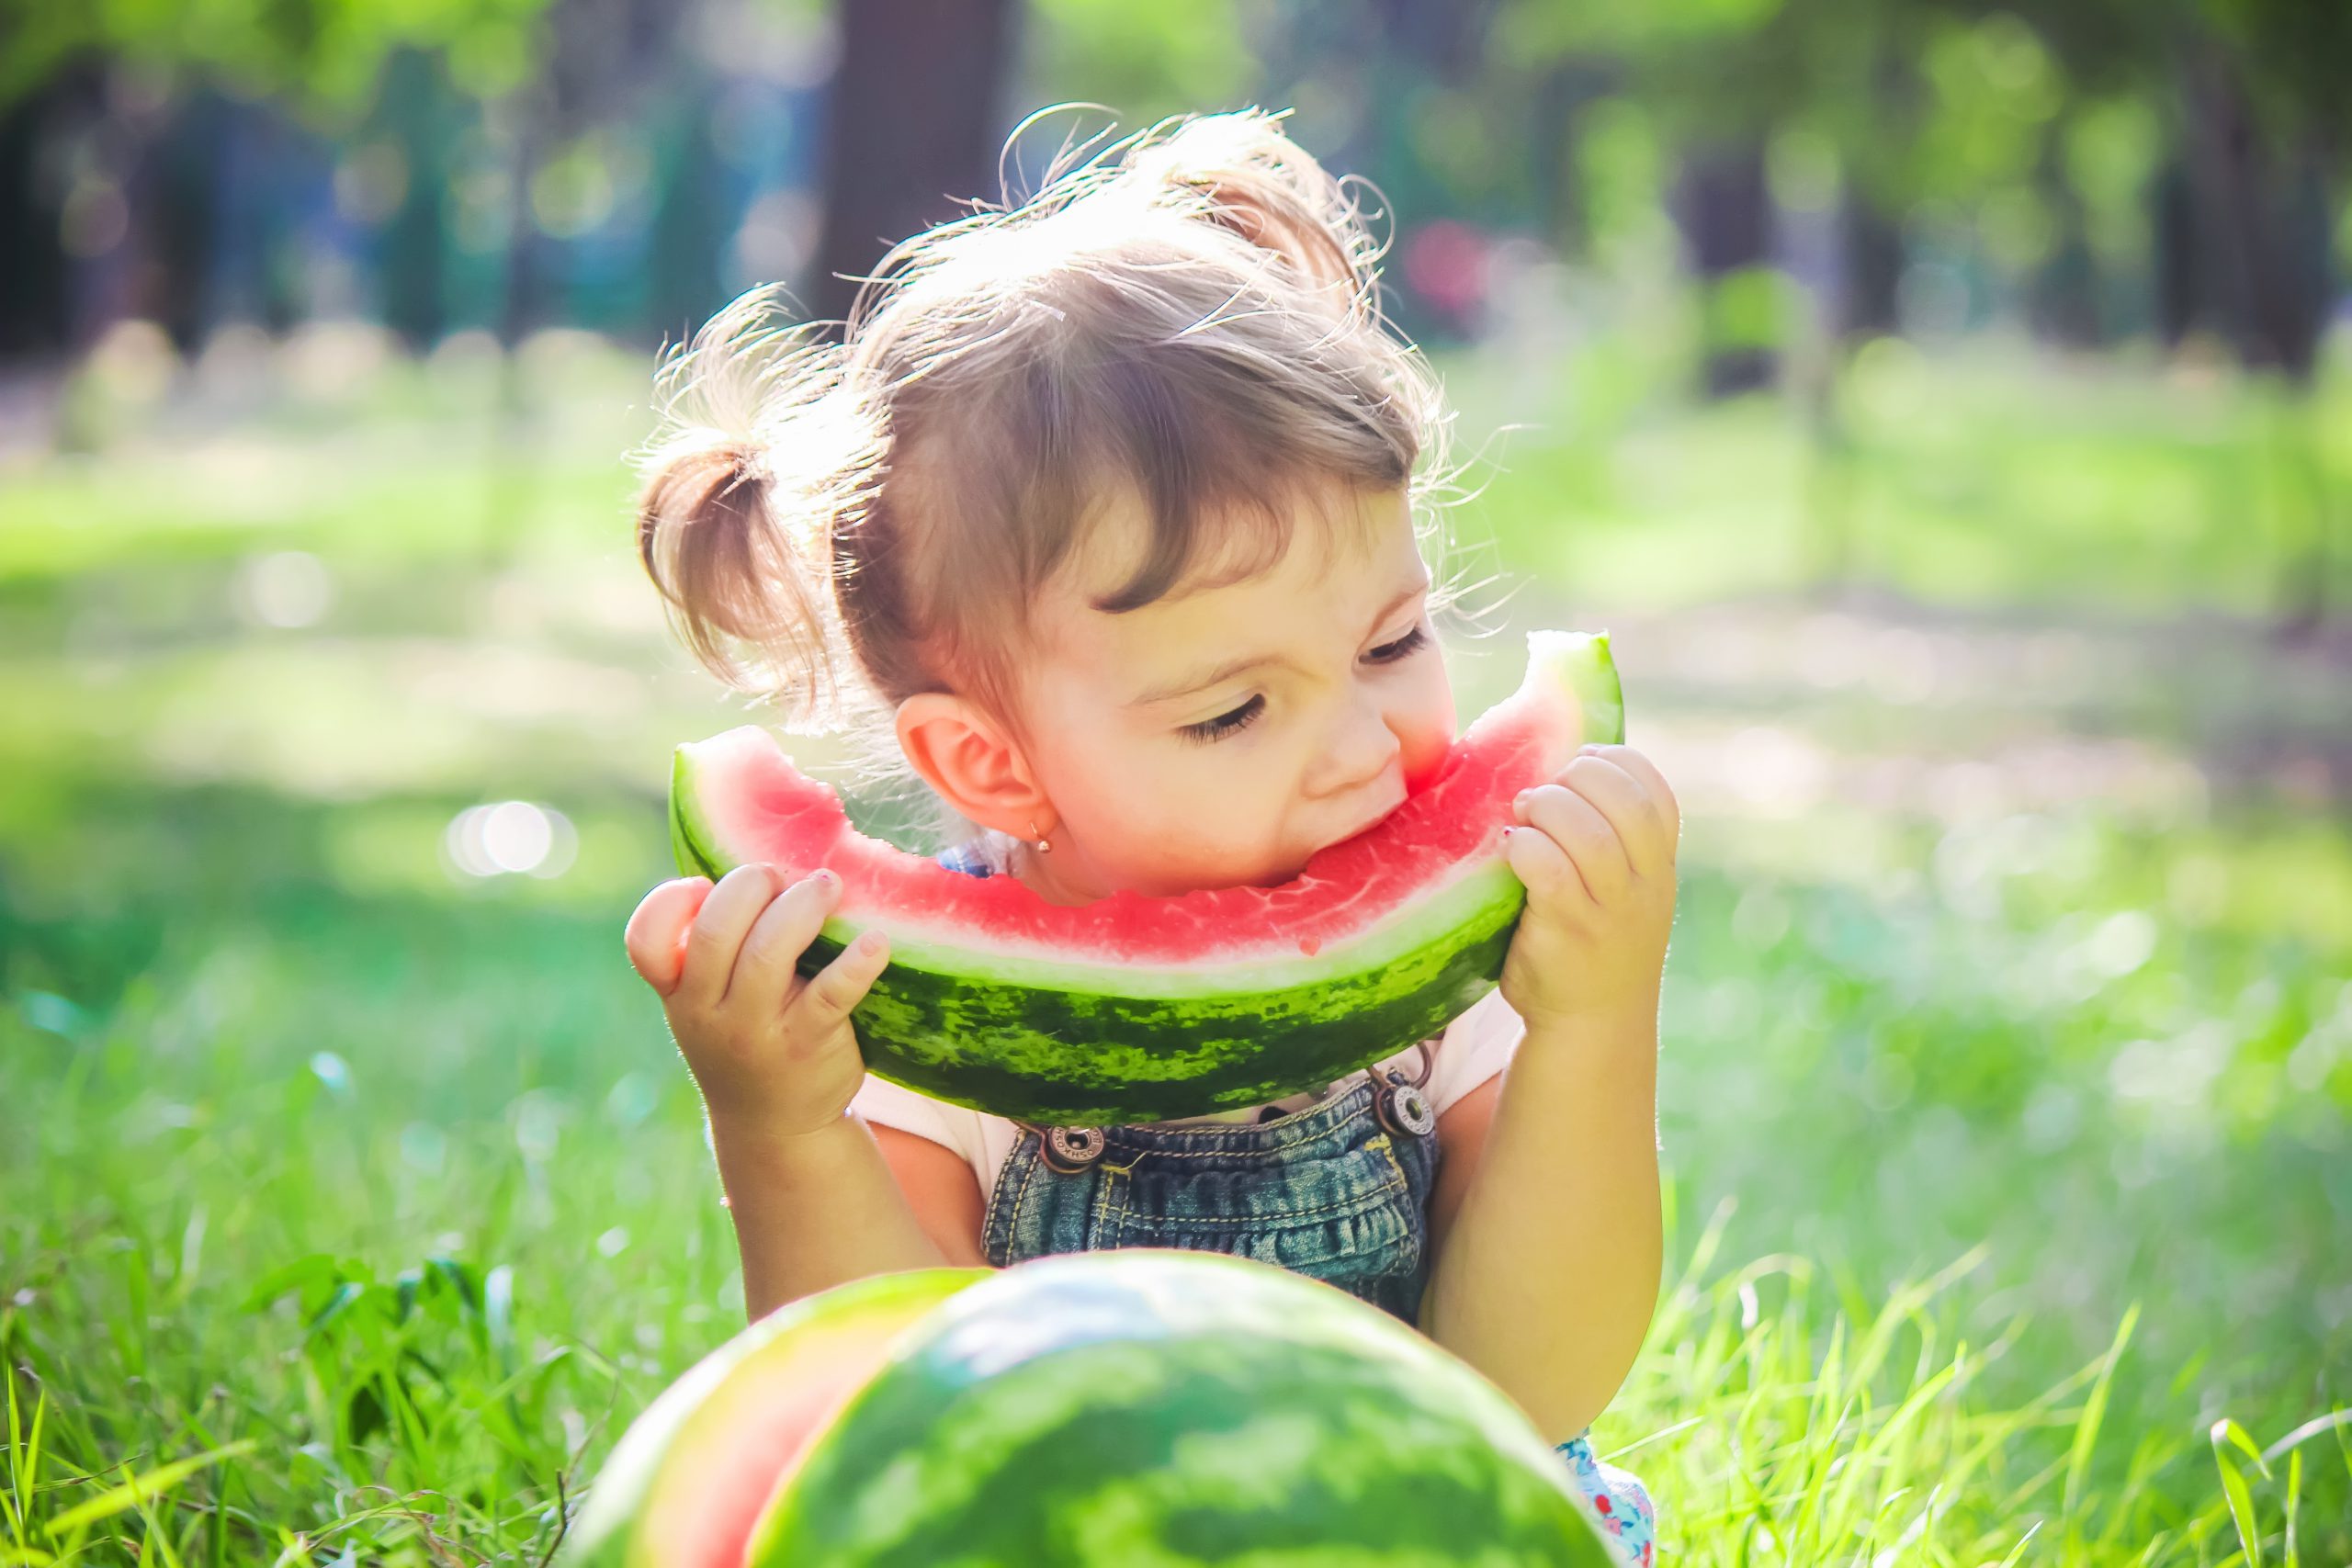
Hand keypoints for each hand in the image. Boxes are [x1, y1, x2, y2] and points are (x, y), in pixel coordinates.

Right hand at [623, 864, 890, 1138]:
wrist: (777, 1123)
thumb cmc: (745, 1038)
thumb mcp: (709, 1003)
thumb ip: (713, 948)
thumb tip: (758, 860)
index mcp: (680, 992)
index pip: (645, 944)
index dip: (668, 904)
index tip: (701, 884)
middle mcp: (708, 1013)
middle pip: (715, 935)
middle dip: (749, 887)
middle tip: (780, 875)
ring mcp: (757, 1033)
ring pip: (768, 956)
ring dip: (802, 908)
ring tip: (828, 885)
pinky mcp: (808, 1045)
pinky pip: (831, 994)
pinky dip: (856, 962)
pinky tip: (877, 941)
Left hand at [1497, 742, 1679, 1032]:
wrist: (1591, 1026)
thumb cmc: (1594, 946)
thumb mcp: (1623, 894)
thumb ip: (1611, 842)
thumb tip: (1557, 771)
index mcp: (1660, 869)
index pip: (1658, 795)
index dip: (1619, 763)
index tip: (1581, 758)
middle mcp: (1645, 888)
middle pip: (1626, 804)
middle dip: (1579, 777)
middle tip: (1543, 789)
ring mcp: (1610, 913)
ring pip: (1589, 835)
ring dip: (1548, 807)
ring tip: (1522, 812)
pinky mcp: (1569, 933)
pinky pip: (1549, 871)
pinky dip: (1526, 846)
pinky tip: (1510, 847)